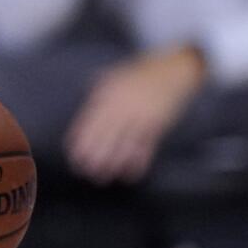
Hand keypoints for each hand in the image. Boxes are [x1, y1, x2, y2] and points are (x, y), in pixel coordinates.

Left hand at [65, 46, 207, 184]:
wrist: (174, 70)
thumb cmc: (142, 74)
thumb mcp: (115, 76)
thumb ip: (98, 90)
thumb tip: (85, 106)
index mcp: (110, 94)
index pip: (91, 120)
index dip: (81, 139)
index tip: (73, 155)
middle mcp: (124, 106)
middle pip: (105, 135)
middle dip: (94, 155)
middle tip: (85, 172)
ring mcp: (142, 116)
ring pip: (125, 145)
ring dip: (113, 163)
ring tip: (103, 177)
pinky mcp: (158, 125)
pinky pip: (146, 148)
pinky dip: (137, 163)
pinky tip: (129, 174)